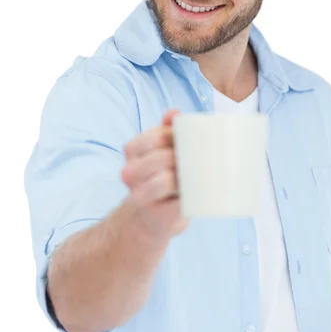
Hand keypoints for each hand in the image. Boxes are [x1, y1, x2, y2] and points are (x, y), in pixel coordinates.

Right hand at [121, 109, 188, 240]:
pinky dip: (188, 195)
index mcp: (132, 152)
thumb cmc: (161, 179)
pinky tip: (195, 192)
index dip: (175, 138)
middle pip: (162, 157)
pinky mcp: (155, 215)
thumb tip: (174, 112)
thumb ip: (167, 131)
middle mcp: (129, 173)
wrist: (150, 219)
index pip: (155, 137)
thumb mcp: (161, 152)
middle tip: (200, 160)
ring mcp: (139, 195)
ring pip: (167, 179)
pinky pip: (176, 203)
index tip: (189, 142)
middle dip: (184, 158)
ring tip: (197, 176)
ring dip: (185, 177)